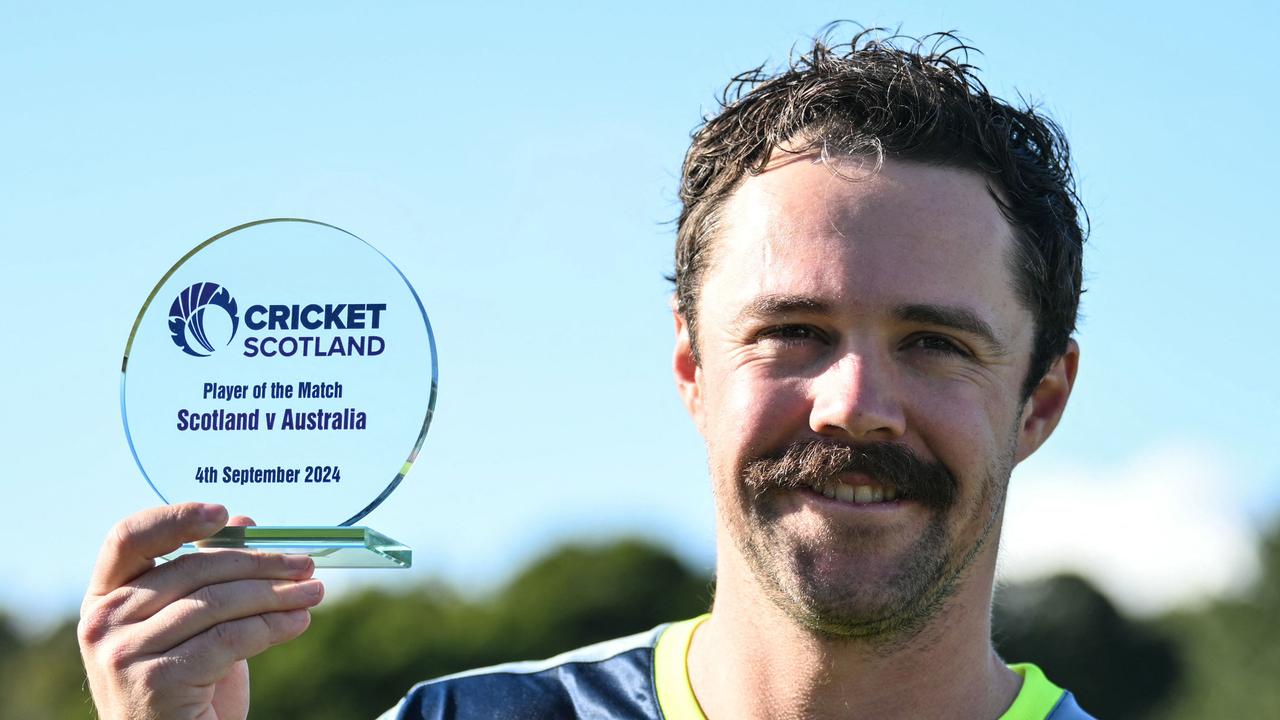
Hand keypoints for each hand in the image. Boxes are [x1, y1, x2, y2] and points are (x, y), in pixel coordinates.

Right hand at [78, 503, 323, 719]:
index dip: (176, 519)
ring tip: (314, 592)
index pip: (128, 539)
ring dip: (276, 595)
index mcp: (105, 598)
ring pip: (216, 603)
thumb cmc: (184, 684)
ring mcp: (124, 654)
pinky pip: (228, 639)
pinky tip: (299, 622)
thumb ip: (208, 574)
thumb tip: (246, 521)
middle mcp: (103, 623)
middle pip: (192, 570)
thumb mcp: (193, 625)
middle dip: (259, 563)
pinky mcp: (156, 681)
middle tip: (305, 564)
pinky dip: (272, 626)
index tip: (224, 514)